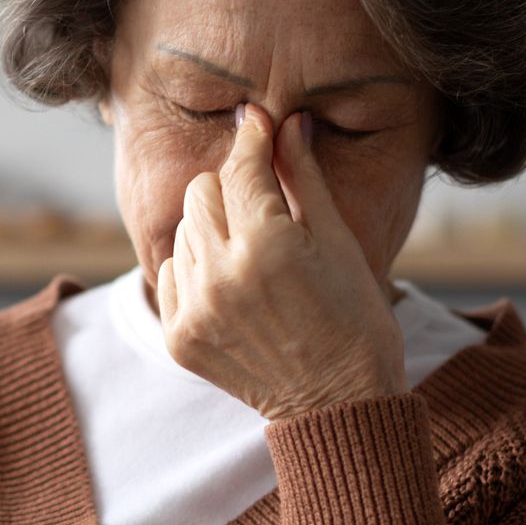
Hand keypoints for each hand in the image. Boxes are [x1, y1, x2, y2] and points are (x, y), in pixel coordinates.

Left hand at [155, 103, 406, 420]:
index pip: (242, 168)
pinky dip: (197, 270)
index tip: (258, 122)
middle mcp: (222, 275)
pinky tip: (234, 287)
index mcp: (268, 246)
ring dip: (215, 231)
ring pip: (185, 231)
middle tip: (267, 208)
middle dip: (233, 189)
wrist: (339, 402)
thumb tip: (286, 122)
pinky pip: (170, 273)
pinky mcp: (178, 337)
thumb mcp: (338, 241)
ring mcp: (195, 309)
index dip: (253, 140)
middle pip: (202, 192)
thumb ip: (304, 178)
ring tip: (255, 257)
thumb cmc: (354, 318)